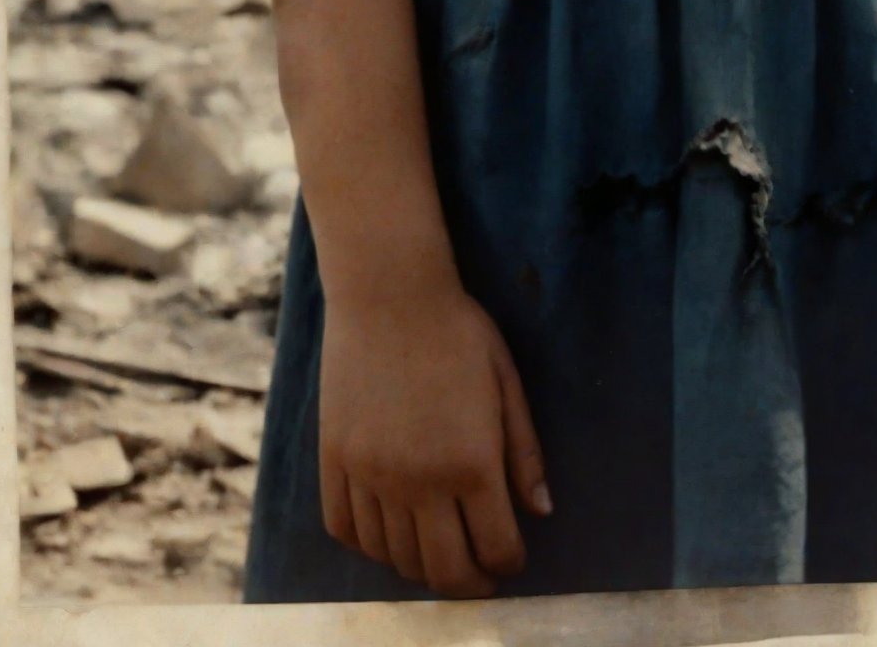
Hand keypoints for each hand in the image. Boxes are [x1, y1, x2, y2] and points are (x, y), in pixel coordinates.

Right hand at [319, 269, 550, 595]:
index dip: (509, 563)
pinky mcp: (334, 461)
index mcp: (472, 462)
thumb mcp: (506, 384)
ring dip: (421, 567)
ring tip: (439, 552)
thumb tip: (542, 511)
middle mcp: (418, 480)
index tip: (512, 558)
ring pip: (394, 558)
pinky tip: (391, 533)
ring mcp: (370, 474)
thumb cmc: (457, 332)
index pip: (495, 547)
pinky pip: (347, 530)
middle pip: (444, 570)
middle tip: (479, 576)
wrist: (388, 292)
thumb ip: (524, 453)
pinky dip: (370, 545)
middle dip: (469, 584)